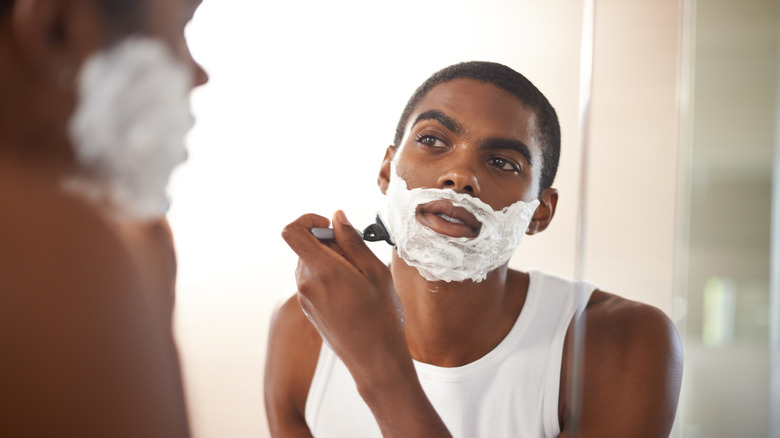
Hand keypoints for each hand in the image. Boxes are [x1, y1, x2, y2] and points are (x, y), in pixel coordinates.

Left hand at [281, 211, 408, 382]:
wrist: (374, 359)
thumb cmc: (380, 317)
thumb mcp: (374, 271)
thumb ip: (352, 240)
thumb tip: (337, 218)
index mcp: (320, 270)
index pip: (292, 231)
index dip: (308, 220)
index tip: (331, 225)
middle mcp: (305, 283)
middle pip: (305, 246)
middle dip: (329, 243)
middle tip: (357, 256)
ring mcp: (305, 298)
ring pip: (310, 263)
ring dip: (331, 260)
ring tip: (358, 278)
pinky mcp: (309, 309)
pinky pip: (313, 280)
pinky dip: (329, 276)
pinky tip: (352, 292)